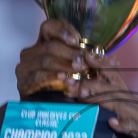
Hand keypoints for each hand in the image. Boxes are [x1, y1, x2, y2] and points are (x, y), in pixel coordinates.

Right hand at [15, 20, 129, 100]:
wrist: (48, 110)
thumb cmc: (65, 87)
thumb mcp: (79, 72)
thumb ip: (89, 63)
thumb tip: (114, 61)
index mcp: (43, 44)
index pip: (49, 27)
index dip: (63, 30)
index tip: (76, 40)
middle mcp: (31, 53)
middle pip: (50, 45)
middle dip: (70, 53)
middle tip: (85, 61)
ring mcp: (24, 68)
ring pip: (45, 59)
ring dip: (64, 64)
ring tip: (78, 70)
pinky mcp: (23, 83)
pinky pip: (37, 77)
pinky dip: (52, 77)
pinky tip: (63, 79)